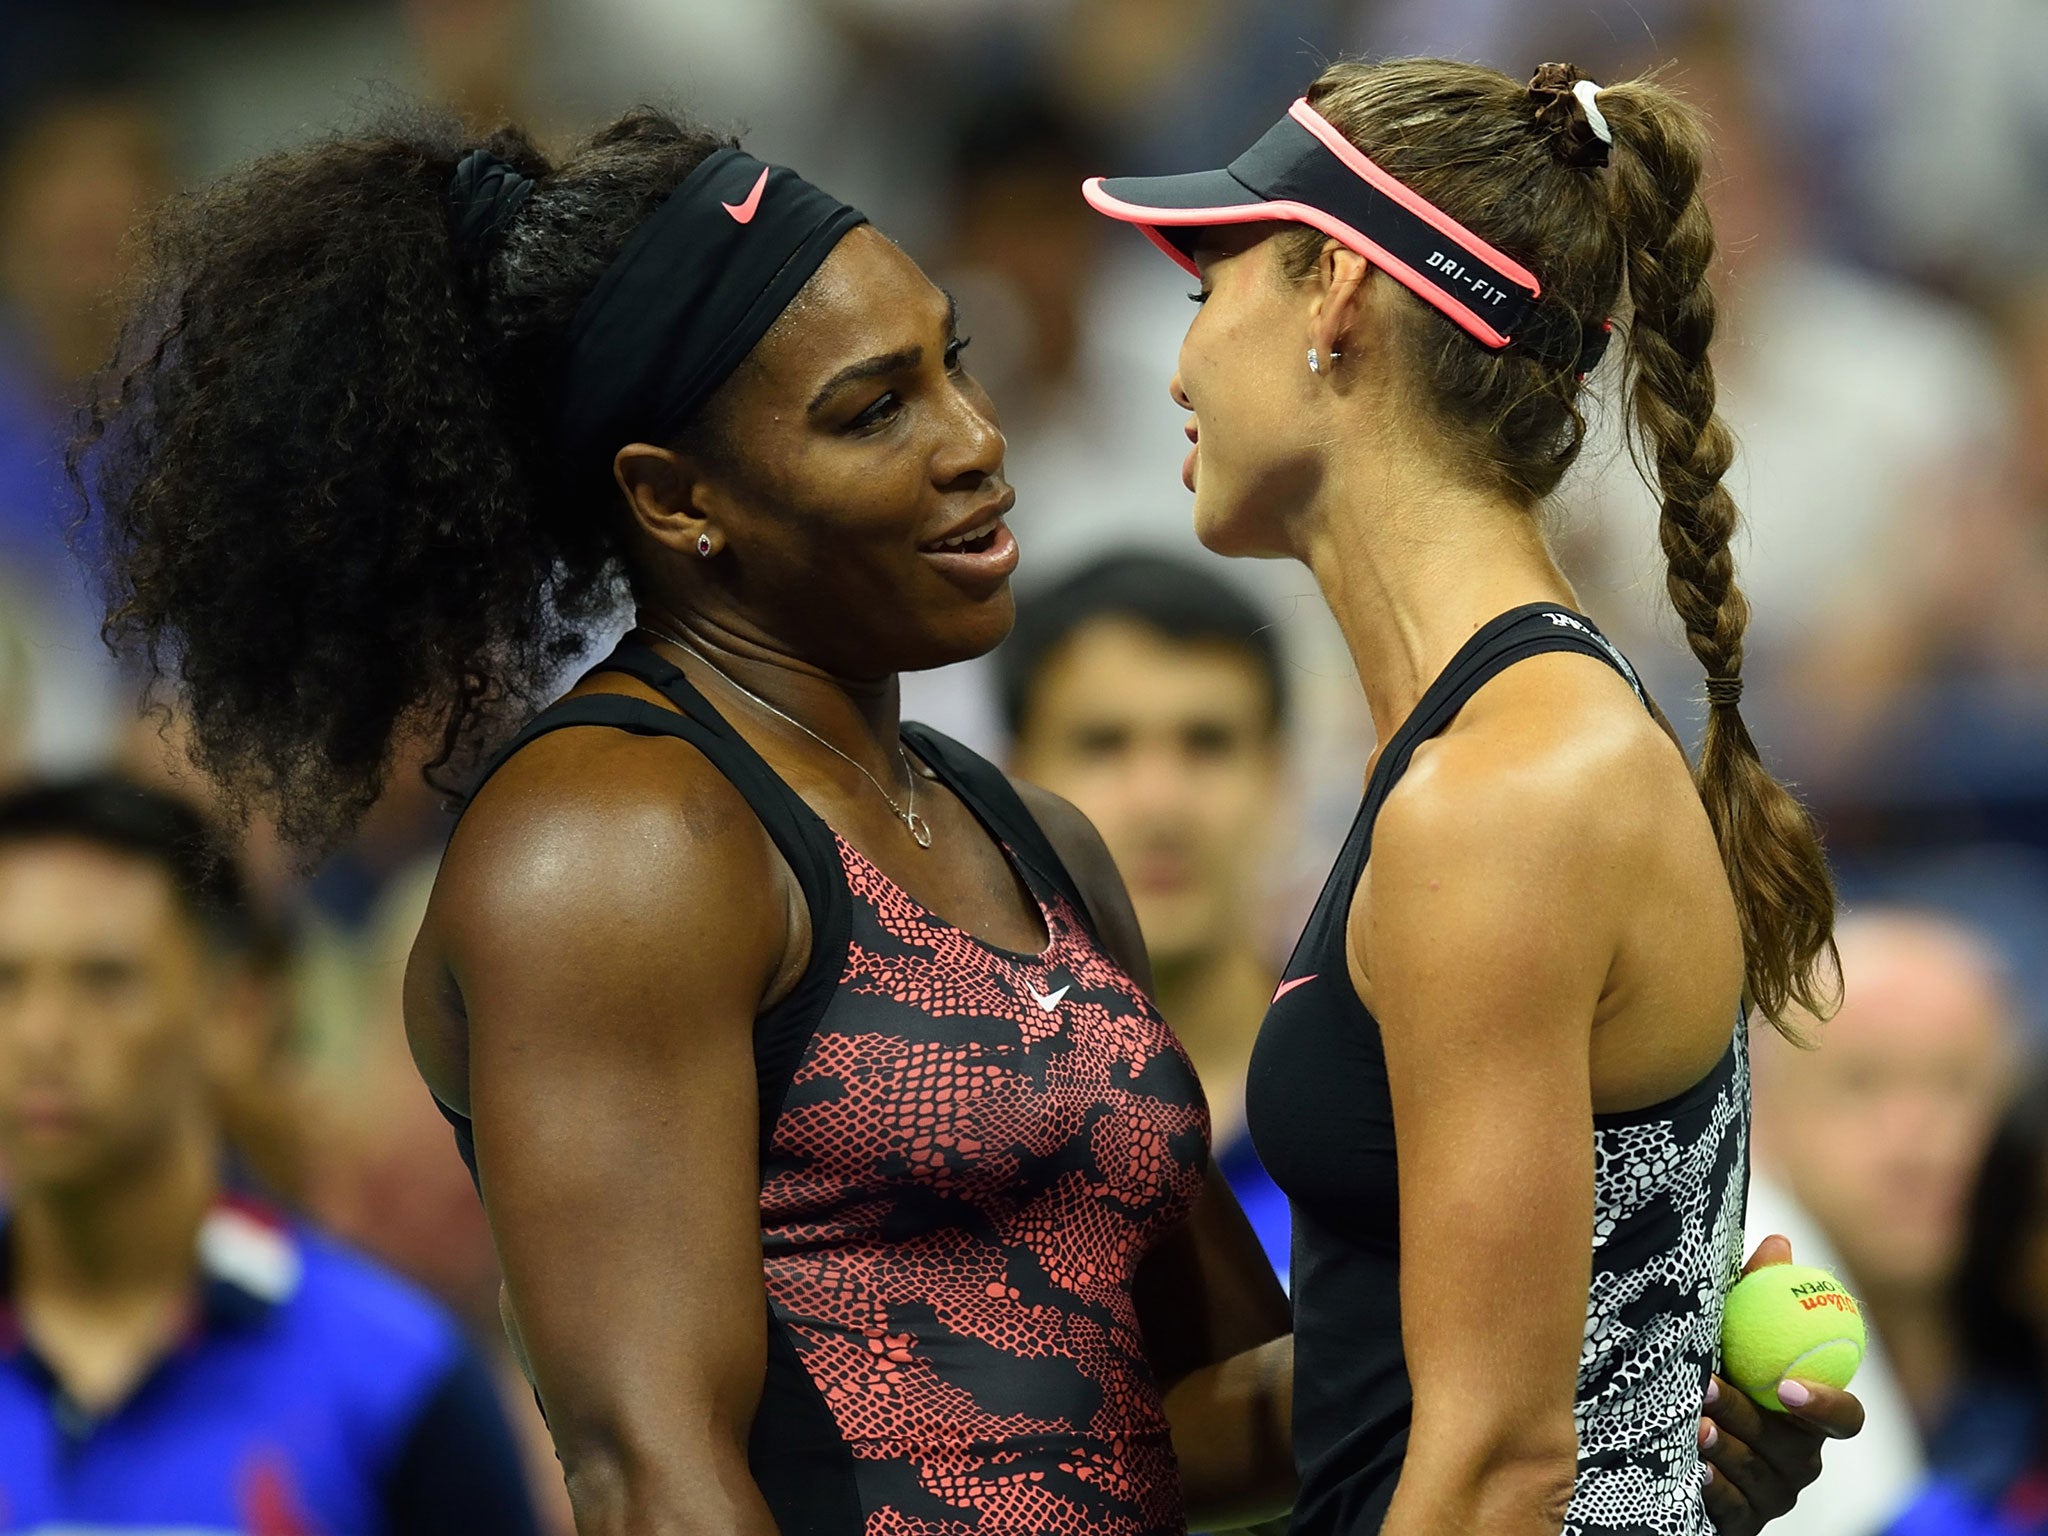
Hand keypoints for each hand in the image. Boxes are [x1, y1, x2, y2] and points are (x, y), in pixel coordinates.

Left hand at [1698, 1235, 1866, 1534]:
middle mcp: (1800, 1459)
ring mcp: (1774, 1495)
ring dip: (1724, 1448)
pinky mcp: (1743, 1522)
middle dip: (1747, 1415)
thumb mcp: (1727, 1332)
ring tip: (1690, 1423)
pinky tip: (1693, 1472)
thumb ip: (1755, 1294)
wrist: (1664, 1437)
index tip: (1787, 1385)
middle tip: (1706, 1387)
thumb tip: (1779, 1242)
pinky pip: (1735, 1511)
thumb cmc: (1710, 1371)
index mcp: (1808, 1416)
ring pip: (1759, 1477)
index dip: (1827, 1404)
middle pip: (1790, 1445)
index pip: (1845, 1418)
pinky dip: (1715, 1490)